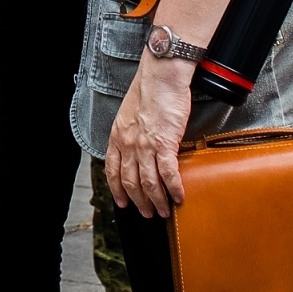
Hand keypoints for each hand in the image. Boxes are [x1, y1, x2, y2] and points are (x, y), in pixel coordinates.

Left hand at [105, 57, 194, 217]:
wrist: (161, 77)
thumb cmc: (149, 90)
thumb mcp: (129, 113)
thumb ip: (130, 132)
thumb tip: (137, 145)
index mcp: (118, 136)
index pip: (113, 170)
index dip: (117, 189)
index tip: (123, 202)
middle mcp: (128, 144)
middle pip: (130, 182)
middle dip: (139, 202)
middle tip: (147, 213)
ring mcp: (145, 146)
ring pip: (148, 183)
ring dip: (157, 201)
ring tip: (164, 212)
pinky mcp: (165, 144)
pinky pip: (168, 174)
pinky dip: (174, 189)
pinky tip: (179, 197)